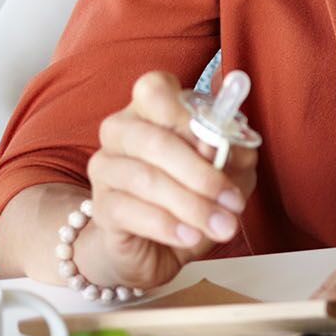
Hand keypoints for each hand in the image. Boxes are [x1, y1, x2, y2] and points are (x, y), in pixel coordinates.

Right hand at [79, 71, 259, 290]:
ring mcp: (106, 168)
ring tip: (222, 226)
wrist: (153, 246)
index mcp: (151, 109)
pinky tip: (191, 236)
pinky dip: (168, 226)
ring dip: (192, 205)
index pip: (154, 89)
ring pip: (146, 179)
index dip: (185, 115)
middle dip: (200, 174)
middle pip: (154, 140)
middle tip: (233, 202)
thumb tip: (228, 149)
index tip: (218, 145)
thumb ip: (233, 154)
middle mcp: (121, 131)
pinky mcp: (101, 207)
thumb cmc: (191, 195)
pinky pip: (131, 212)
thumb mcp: (227, 171)